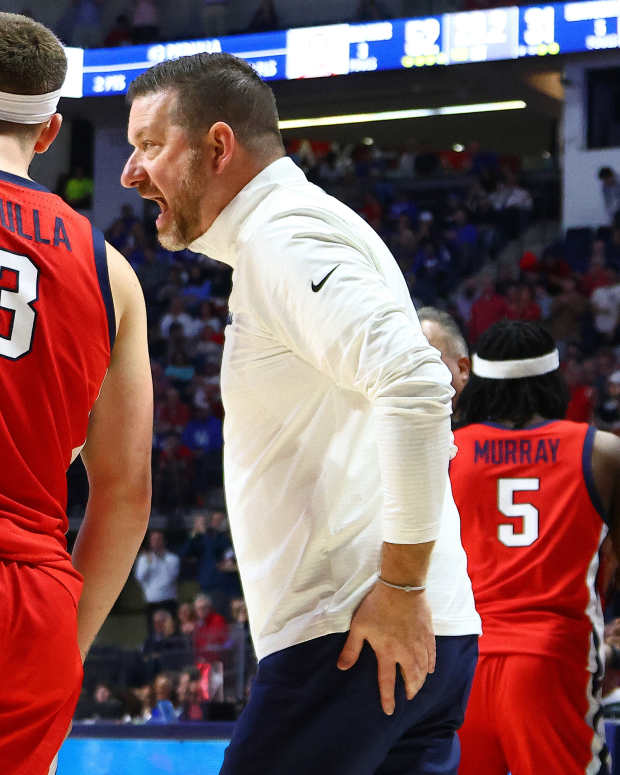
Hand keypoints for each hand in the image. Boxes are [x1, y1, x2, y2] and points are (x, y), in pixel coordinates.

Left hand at [337, 582, 434, 714]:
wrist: (400, 586)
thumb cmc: (377, 605)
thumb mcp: (359, 627)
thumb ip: (352, 649)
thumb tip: (341, 667)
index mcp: (387, 652)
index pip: (387, 681)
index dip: (388, 698)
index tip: (390, 711)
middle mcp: (405, 652)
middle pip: (411, 678)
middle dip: (410, 690)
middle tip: (409, 696)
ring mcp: (419, 644)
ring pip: (423, 669)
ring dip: (421, 680)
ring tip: (417, 686)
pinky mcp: (428, 633)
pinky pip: (432, 655)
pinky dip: (431, 665)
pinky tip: (430, 669)